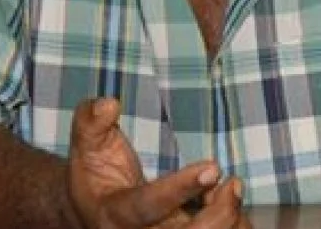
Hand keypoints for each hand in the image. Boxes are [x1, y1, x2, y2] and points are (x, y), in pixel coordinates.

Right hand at [67, 97, 245, 228]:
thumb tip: (109, 104)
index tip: (213, 167)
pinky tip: (226, 200)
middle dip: (218, 215)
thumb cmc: (95, 173)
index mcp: (115, 214)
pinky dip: (233, 223)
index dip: (180, 188)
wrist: (95, 209)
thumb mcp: (86, 145)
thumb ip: (91, 122)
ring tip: (230, 189)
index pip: (149, 207)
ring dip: (230, 218)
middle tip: (233, 183)